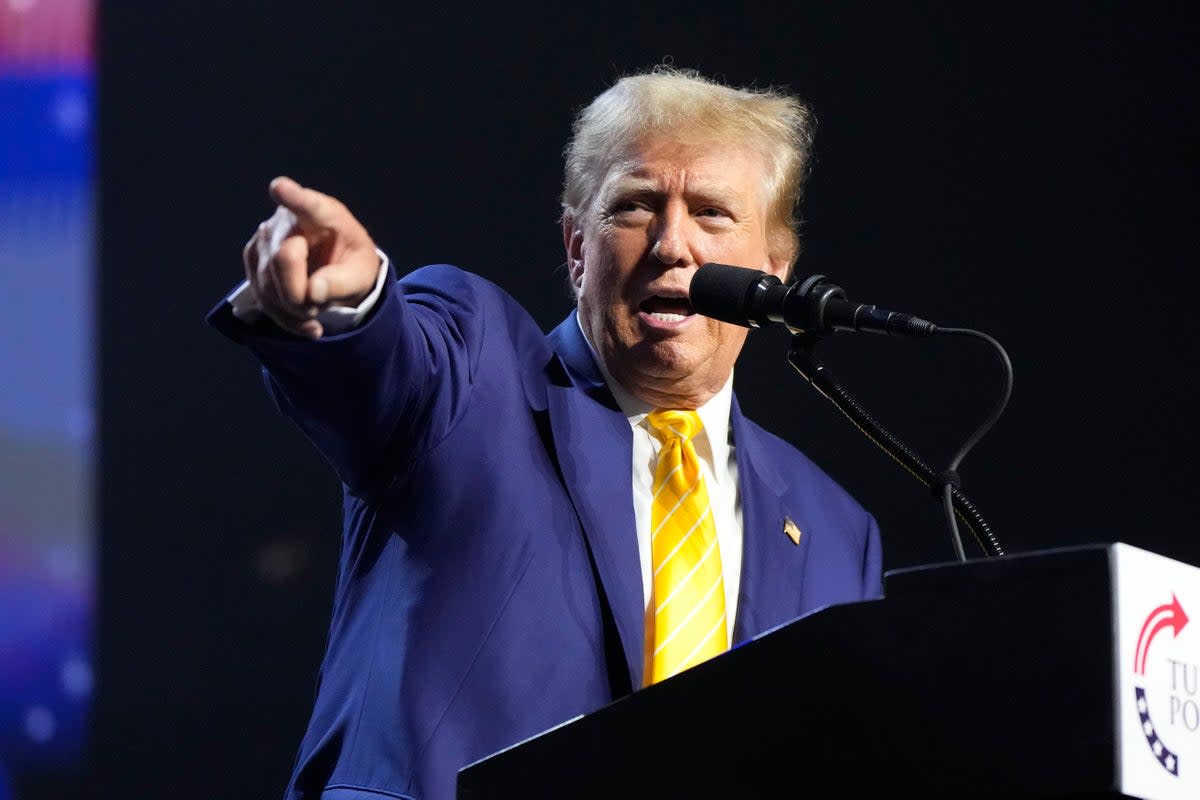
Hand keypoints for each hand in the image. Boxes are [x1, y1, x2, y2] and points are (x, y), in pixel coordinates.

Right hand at [242, 176, 381, 338]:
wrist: (338, 269)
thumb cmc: (352, 263)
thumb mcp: (362, 274)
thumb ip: (343, 282)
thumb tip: (313, 292)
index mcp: (323, 214)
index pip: (307, 204)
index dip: (293, 197)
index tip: (280, 188)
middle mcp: (287, 220)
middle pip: (281, 261)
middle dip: (299, 295)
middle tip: (320, 307)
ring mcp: (264, 240)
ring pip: (266, 285)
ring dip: (294, 310)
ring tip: (318, 311)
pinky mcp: (253, 261)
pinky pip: (262, 297)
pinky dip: (285, 319)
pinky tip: (307, 325)